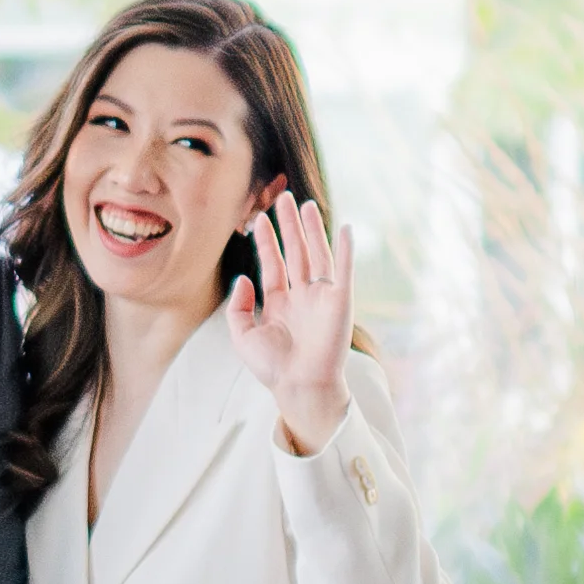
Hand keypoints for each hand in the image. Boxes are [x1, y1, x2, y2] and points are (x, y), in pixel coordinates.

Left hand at [224, 189, 356, 451]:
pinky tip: (344, 228)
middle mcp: (301, 296)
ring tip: (305, 204)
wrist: (299, 386)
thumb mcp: (242, 336)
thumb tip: (243, 278)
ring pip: (317, 254)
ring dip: (312, 229)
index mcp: (279, 303)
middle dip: (288, 226)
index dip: (266, 241)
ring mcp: (321, 297)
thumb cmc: (271, 368)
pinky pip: (343, 270)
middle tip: (282, 197)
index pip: (273, 264)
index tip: (259, 217)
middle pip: (295, 252)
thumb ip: (238, 306)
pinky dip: (345, 249)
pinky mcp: (341, 301)